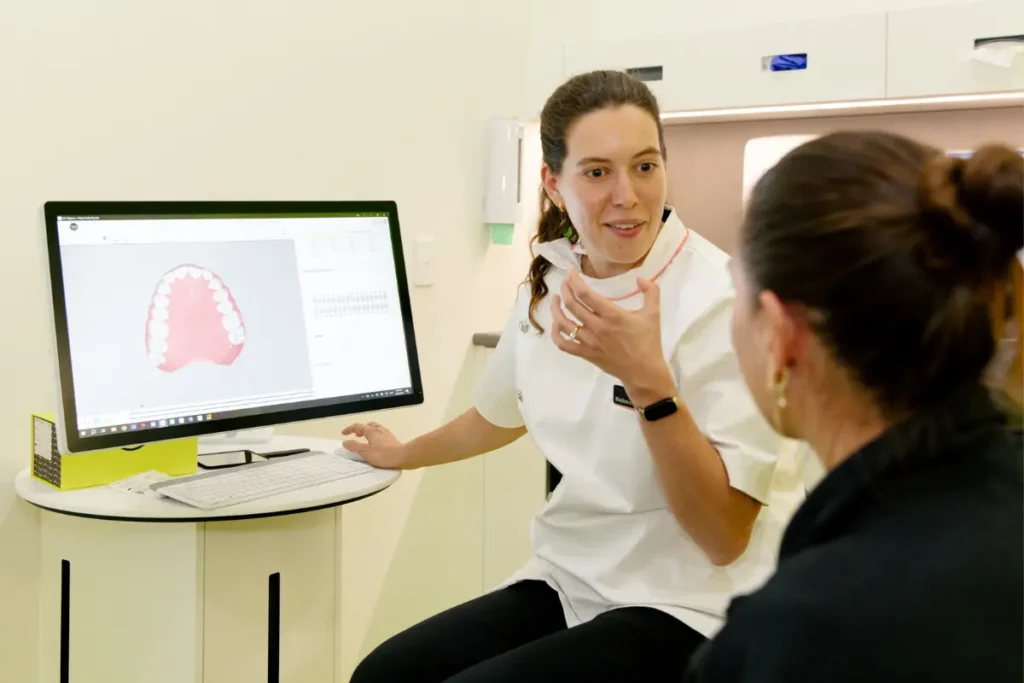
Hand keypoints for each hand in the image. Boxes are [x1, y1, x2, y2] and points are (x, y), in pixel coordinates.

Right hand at [340, 421, 406, 468]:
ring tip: (365, 439)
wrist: (403, 456)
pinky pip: (381, 434)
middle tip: (356, 435)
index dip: (349, 429)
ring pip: (376, 429)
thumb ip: (354, 446)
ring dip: (369, 432)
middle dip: (361, 429)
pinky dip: (375, 436)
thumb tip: (345, 442)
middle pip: (368, 425)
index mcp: (371, 431)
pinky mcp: (392, 440)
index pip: (358, 426)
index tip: (343, 433)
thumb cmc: (383, 454)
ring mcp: (387, 434)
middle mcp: (379, 430)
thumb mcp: (365, 451)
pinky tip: (377, 444)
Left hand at [551, 270, 675, 404]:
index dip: (574, 281)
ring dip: (555, 309)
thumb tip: (641, 278)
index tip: (571, 273)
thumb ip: (651, 292)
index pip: (585, 294)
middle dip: (565, 290)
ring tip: (555, 299)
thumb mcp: (653, 314)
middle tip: (565, 283)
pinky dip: (556, 334)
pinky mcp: (585, 354)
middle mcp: (597, 327)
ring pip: (563, 323)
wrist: (643, 372)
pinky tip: (555, 324)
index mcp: (612, 315)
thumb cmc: (648, 342)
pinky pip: (564, 344)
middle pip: (572, 305)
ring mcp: (589, 342)